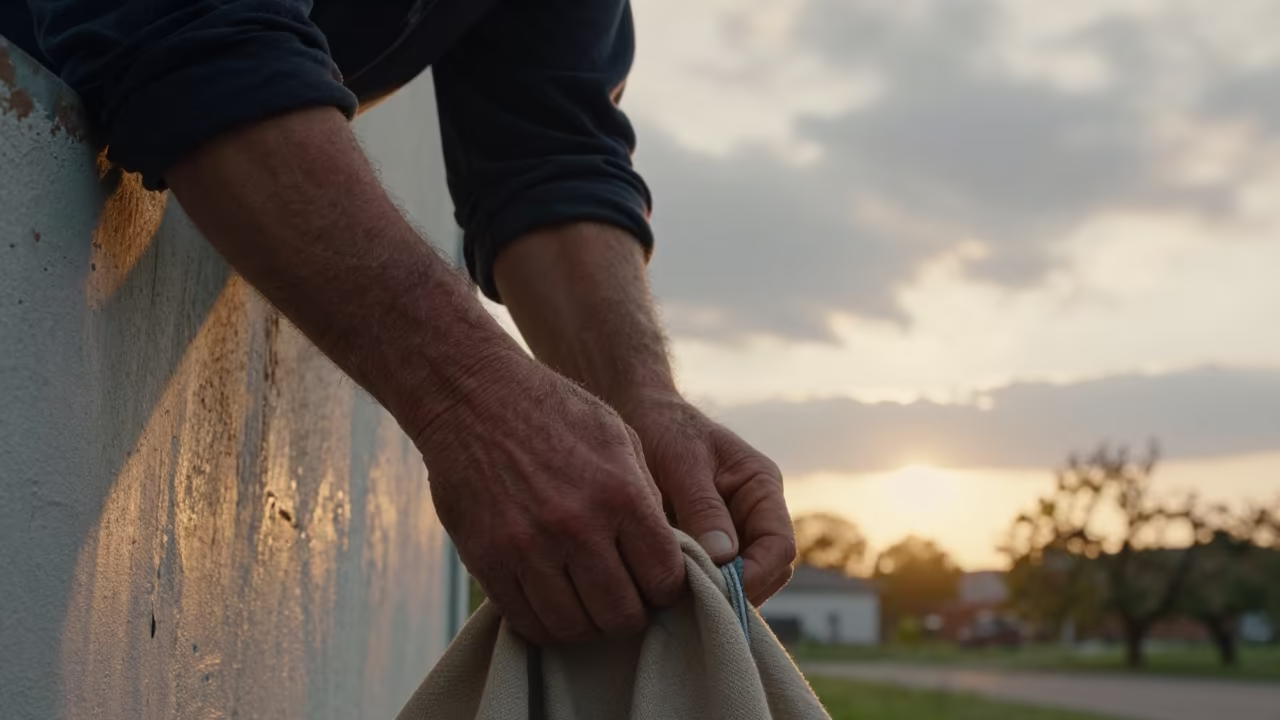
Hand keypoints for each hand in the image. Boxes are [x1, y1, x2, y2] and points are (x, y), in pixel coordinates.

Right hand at [413, 349, 685, 644]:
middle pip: (622, 616)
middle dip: (630, 615)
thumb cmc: (554, 412)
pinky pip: (526, 622)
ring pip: (574, 629)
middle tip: (623, 600)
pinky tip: (554, 604)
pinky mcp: (488, 561)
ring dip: (587, 626)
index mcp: (621, 494)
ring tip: (588, 604)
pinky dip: (546, 625)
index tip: (655, 584)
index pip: (664, 579)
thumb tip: (664, 553)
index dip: (666, 590)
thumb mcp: (619, 438)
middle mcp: (577, 527)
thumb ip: (645, 497)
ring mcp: (529, 548)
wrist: (474, 396)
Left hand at [619, 392, 795, 604]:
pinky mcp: (708, 545)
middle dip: (737, 591)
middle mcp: (756, 514)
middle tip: (694, 605)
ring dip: (717, 594)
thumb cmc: (664, 429)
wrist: (638, 415)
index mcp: (762, 488)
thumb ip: (703, 507)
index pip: (780, 545)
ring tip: (679, 602)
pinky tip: (668, 594)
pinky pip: (714, 577)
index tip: (718, 591)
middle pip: (769, 571)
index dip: (756, 574)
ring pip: (743, 581)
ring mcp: (734, 531)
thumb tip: (723, 557)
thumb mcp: (683, 462)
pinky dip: (697, 589)